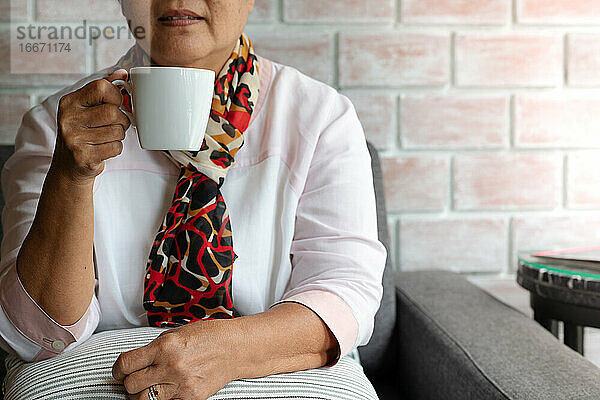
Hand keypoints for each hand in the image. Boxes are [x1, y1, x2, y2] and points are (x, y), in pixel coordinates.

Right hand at [52, 69, 130, 185]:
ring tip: (107, 137)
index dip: (116, 96)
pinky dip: (116, 148)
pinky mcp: (83, 156)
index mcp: (70, 102)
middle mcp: (68, 118)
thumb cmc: (82, 133)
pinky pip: (116, 147)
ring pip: (117, 130)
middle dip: (121, 120)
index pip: (102, 87)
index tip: (115, 104)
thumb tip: (123, 72)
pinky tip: (104, 148)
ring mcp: (74, 138)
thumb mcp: (87, 108)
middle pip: (113, 112)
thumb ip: (103, 90)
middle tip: (116, 124)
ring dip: (119, 135)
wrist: (68, 166)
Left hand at [112, 320, 238, 399]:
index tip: (119, 371)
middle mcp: (171, 366)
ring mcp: (182, 384)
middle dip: (129, 382)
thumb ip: (154, 348)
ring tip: (148, 387)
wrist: (235, 348)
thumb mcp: (176, 333)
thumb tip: (135, 362)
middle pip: (131, 384)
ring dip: (141, 394)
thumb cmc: (207, 336)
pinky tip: (167, 390)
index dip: (117, 370)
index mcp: (165, 346)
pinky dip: (162, 398)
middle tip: (135, 378)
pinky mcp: (191, 398)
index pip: (126, 364)